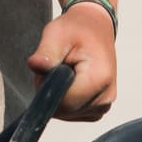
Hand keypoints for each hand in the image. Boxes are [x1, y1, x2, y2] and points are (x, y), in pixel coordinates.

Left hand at [27, 2, 116, 120]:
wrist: (95, 28)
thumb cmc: (76, 29)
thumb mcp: (57, 33)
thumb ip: (46, 52)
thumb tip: (35, 65)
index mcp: (99, 79)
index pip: (64, 103)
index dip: (47, 89)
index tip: (48, 69)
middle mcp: (106, 97)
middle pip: (64, 110)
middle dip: (51, 92)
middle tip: (54, 66)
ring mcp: (104, 106)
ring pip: (66, 113)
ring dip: (58, 95)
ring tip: (65, 70)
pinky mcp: (99, 109)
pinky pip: (72, 113)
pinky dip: (66, 99)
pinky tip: (71, 81)